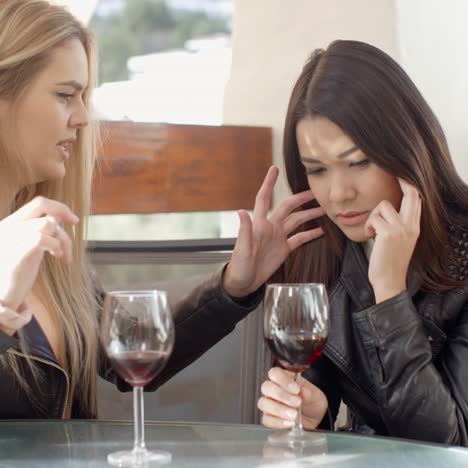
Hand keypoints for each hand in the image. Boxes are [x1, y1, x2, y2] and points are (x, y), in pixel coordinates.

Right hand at [0, 197, 78, 327]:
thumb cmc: (14, 275)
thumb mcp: (26, 247)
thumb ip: (38, 232)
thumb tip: (58, 219)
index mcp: (9, 225)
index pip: (37, 203)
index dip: (59, 207)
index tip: (73, 219)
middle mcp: (7, 227)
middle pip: (41, 204)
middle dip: (63, 211)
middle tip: (75, 223)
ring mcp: (10, 239)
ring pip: (47, 223)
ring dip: (62, 239)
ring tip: (62, 255)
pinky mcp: (15, 254)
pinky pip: (41, 239)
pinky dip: (56, 246)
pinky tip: (58, 258)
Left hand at [223, 166, 324, 296]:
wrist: (243, 283)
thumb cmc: (239, 266)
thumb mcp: (242, 249)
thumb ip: (244, 230)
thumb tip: (241, 211)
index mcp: (259, 225)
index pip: (264, 199)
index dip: (269, 184)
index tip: (274, 169)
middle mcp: (270, 228)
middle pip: (287, 208)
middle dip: (300, 199)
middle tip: (315, 192)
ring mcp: (278, 238)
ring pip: (296, 221)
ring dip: (309, 215)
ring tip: (324, 209)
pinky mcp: (284, 249)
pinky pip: (299, 239)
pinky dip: (310, 234)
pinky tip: (321, 230)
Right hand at [258, 367, 327, 429]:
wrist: (314, 418)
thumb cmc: (312, 401)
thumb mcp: (315, 395)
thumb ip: (309, 392)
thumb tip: (304, 391)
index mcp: (283, 378)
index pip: (274, 373)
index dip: (283, 380)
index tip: (296, 389)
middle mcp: (273, 389)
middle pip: (266, 387)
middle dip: (281, 395)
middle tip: (297, 402)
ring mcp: (269, 404)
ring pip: (263, 403)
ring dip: (279, 409)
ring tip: (294, 415)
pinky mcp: (269, 418)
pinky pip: (266, 419)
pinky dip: (278, 422)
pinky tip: (290, 423)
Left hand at [365, 178, 420, 302]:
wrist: (389, 281)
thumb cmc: (389, 262)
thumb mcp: (399, 241)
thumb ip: (397, 225)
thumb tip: (387, 210)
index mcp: (414, 227)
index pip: (417, 199)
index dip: (410, 185)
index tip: (402, 174)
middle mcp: (411, 226)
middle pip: (410, 194)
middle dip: (401, 180)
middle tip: (394, 172)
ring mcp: (401, 229)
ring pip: (382, 205)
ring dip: (372, 216)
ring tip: (372, 231)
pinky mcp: (388, 234)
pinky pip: (373, 218)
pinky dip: (367, 226)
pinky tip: (370, 237)